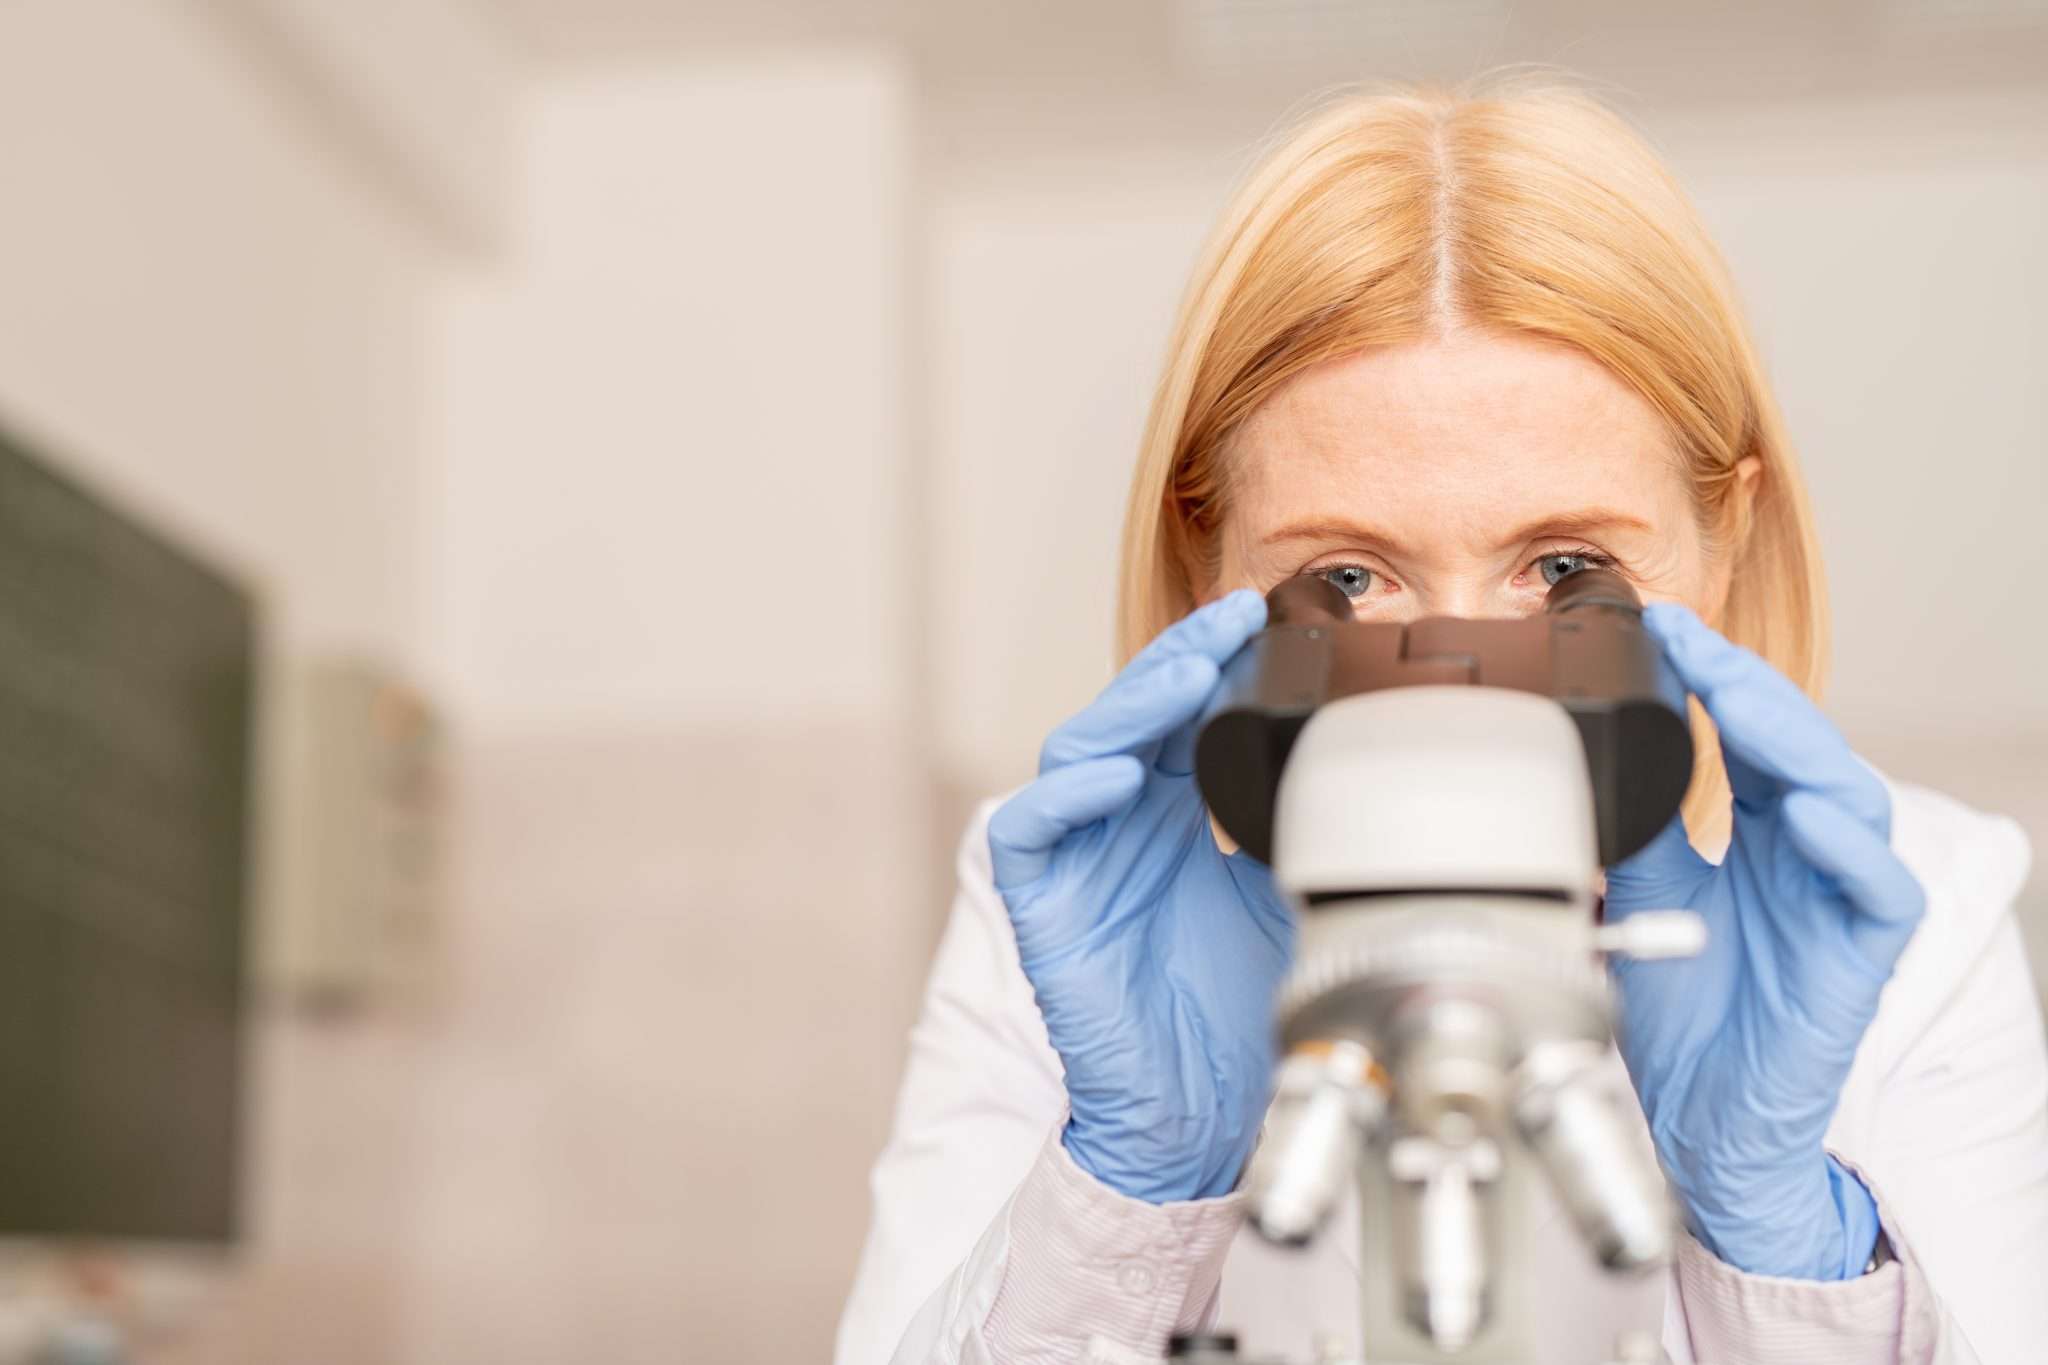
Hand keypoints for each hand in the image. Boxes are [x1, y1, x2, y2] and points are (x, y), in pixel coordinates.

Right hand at [987, 590, 1294, 1202]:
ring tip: (1184, 680)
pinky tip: (1118, 781)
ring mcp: (1077, 855)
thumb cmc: (1239, 1011)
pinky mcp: (1040, 901)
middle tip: (1227, 622)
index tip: (1262, 616)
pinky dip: (1066, 798)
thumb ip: (1298, 818)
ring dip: (1130, 710)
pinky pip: (1029, 830)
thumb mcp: (1288, 891)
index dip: (1213, 662)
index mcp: (1175, 810)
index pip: (1183, 714)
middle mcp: (1121, 820)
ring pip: (1079, 751)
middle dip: (1178, 662)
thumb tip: (1353, 747)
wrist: (1200, 1110)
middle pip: (1131, 714)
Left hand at [1604, 604, 1924, 1278]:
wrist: (1698, 1120)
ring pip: (1846, 795)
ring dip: (1791, 741)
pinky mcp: (1865, 954)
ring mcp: (1839, 897)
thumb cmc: (1681, 1014)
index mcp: (1758, 830)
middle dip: (1746, 686)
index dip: (1712, 678)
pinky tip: (1801, 815)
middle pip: (1798, 747)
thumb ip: (1637, 822)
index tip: (1659, 627)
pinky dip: (1847, 846)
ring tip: (1737, 699)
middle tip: (1692, 643)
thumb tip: (1599, 746)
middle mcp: (1806, 853)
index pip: (1747, 734)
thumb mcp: (1641, 892)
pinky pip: (1883, 887)